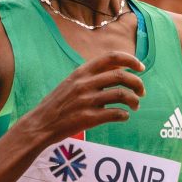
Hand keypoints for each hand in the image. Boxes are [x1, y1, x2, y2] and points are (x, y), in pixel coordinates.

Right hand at [23, 50, 145, 140]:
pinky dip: (124, 115)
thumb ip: (91, 76)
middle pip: (121, 76)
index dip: (130, 60)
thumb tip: (118, 70)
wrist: (40, 124)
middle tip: (142, 91)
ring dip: (134, 100)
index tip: (141, 67)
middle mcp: (84, 84)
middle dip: (137, 83)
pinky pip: (115, 114)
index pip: (111, 57)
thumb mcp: (71, 82)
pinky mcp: (88, 118)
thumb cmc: (58, 104)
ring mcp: (86, 101)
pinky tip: (123, 116)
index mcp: (81, 72)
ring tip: (135, 106)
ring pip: (122, 95)